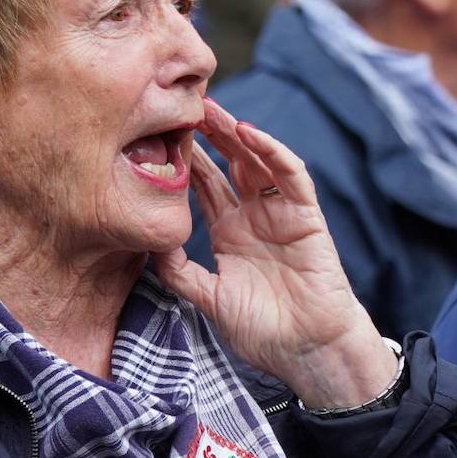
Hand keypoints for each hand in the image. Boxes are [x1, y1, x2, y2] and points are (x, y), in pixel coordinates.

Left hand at [154, 98, 398, 407]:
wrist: (308, 353)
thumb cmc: (263, 330)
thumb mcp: (209, 298)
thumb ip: (180, 272)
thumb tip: (148, 244)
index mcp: (229, 231)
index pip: (204, 183)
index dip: (186, 157)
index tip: (160, 132)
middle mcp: (253, 215)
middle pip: (229, 162)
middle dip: (209, 134)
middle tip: (184, 105)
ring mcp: (280, 213)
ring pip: (258, 160)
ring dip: (237, 133)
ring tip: (212, 109)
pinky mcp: (306, 216)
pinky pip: (290, 177)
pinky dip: (272, 152)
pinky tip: (250, 134)